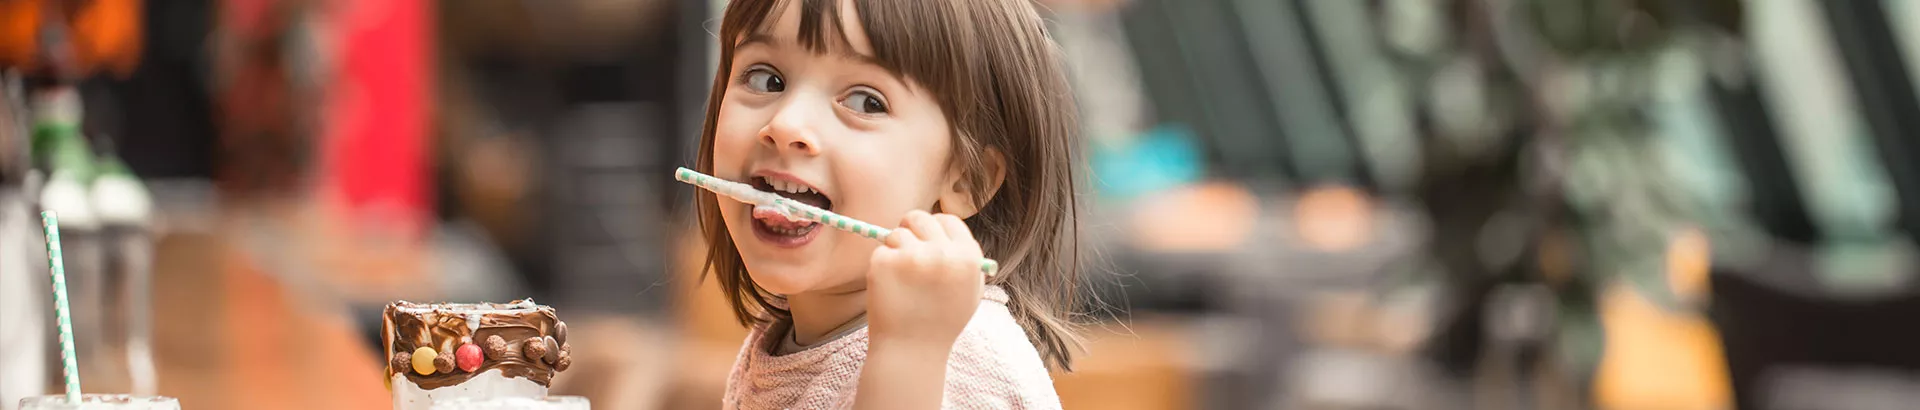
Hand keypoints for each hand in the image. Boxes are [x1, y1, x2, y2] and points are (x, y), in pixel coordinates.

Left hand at [867, 210, 989, 347]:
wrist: (911, 351)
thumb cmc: (941, 323)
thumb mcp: (970, 292)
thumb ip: (966, 260)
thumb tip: (947, 231)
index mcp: (966, 257)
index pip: (947, 220)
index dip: (936, 229)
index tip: (927, 240)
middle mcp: (941, 253)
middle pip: (919, 217)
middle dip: (912, 230)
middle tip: (907, 252)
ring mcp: (911, 256)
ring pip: (896, 234)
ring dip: (896, 250)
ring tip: (900, 280)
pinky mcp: (884, 263)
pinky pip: (880, 252)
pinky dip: (881, 267)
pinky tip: (890, 290)